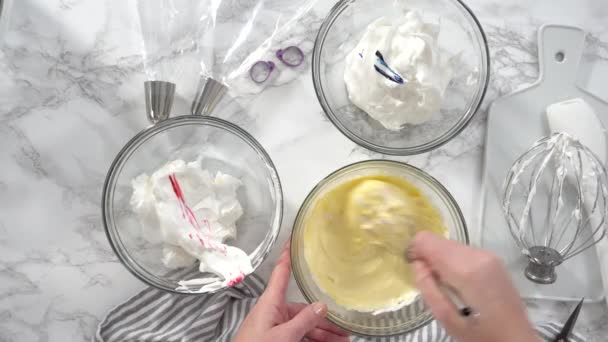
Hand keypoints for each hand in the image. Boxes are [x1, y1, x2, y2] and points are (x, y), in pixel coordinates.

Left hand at [235, 243, 349, 341]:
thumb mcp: (284, 336)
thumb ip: (304, 320)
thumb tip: (322, 305)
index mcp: (270, 302)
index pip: (281, 272)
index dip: (288, 254)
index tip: (293, 238)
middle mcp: (273, 311)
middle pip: (303, 308)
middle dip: (325, 319)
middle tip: (345, 328)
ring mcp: (274, 326)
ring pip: (304, 325)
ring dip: (323, 334)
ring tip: (343, 340)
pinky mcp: (275, 339)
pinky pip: (298, 335)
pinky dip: (312, 339)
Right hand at [408, 232, 538, 341]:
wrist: (517, 340)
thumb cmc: (481, 335)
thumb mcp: (447, 320)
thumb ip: (428, 289)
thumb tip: (417, 264)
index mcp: (466, 270)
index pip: (427, 240)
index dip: (415, 251)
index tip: (416, 271)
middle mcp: (479, 255)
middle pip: (439, 241)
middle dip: (429, 257)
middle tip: (430, 282)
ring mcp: (489, 255)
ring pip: (451, 244)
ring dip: (442, 260)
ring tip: (446, 286)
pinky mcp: (494, 258)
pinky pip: (463, 251)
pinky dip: (454, 261)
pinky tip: (459, 283)